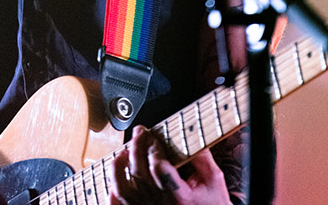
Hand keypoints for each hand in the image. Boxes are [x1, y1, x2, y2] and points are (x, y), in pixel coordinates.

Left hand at [108, 126, 230, 204]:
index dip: (154, 150)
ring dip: (120, 169)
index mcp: (180, 196)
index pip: (159, 169)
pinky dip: (114, 194)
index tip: (155, 137)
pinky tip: (115, 182)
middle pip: (140, 174)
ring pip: (125, 191)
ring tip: (123, 153)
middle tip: (139, 131)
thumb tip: (189, 133)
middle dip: (137, 148)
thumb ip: (201, 157)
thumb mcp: (213, 179)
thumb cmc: (211, 203)